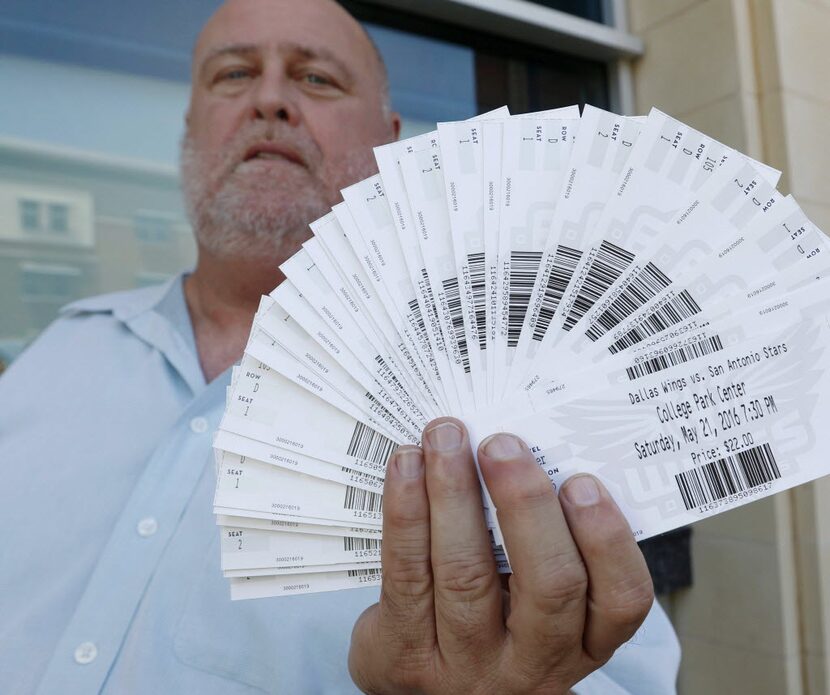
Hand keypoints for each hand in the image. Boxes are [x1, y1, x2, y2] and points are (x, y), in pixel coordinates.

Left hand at [349, 417, 653, 694]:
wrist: (421, 687)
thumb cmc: (489, 618)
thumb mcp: (529, 598)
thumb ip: (541, 542)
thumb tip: (523, 450)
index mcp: (581, 641)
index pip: (620, 601)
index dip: (607, 540)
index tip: (582, 481)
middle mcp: (531, 664)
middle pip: (548, 587)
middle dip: (525, 504)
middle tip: (502, 444)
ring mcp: (465, 665)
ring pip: (466, 574)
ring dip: (454, 493)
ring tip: (446, 437)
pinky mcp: (404, 655)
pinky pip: (407, 573)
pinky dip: (406, 511)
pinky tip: (407, 467)